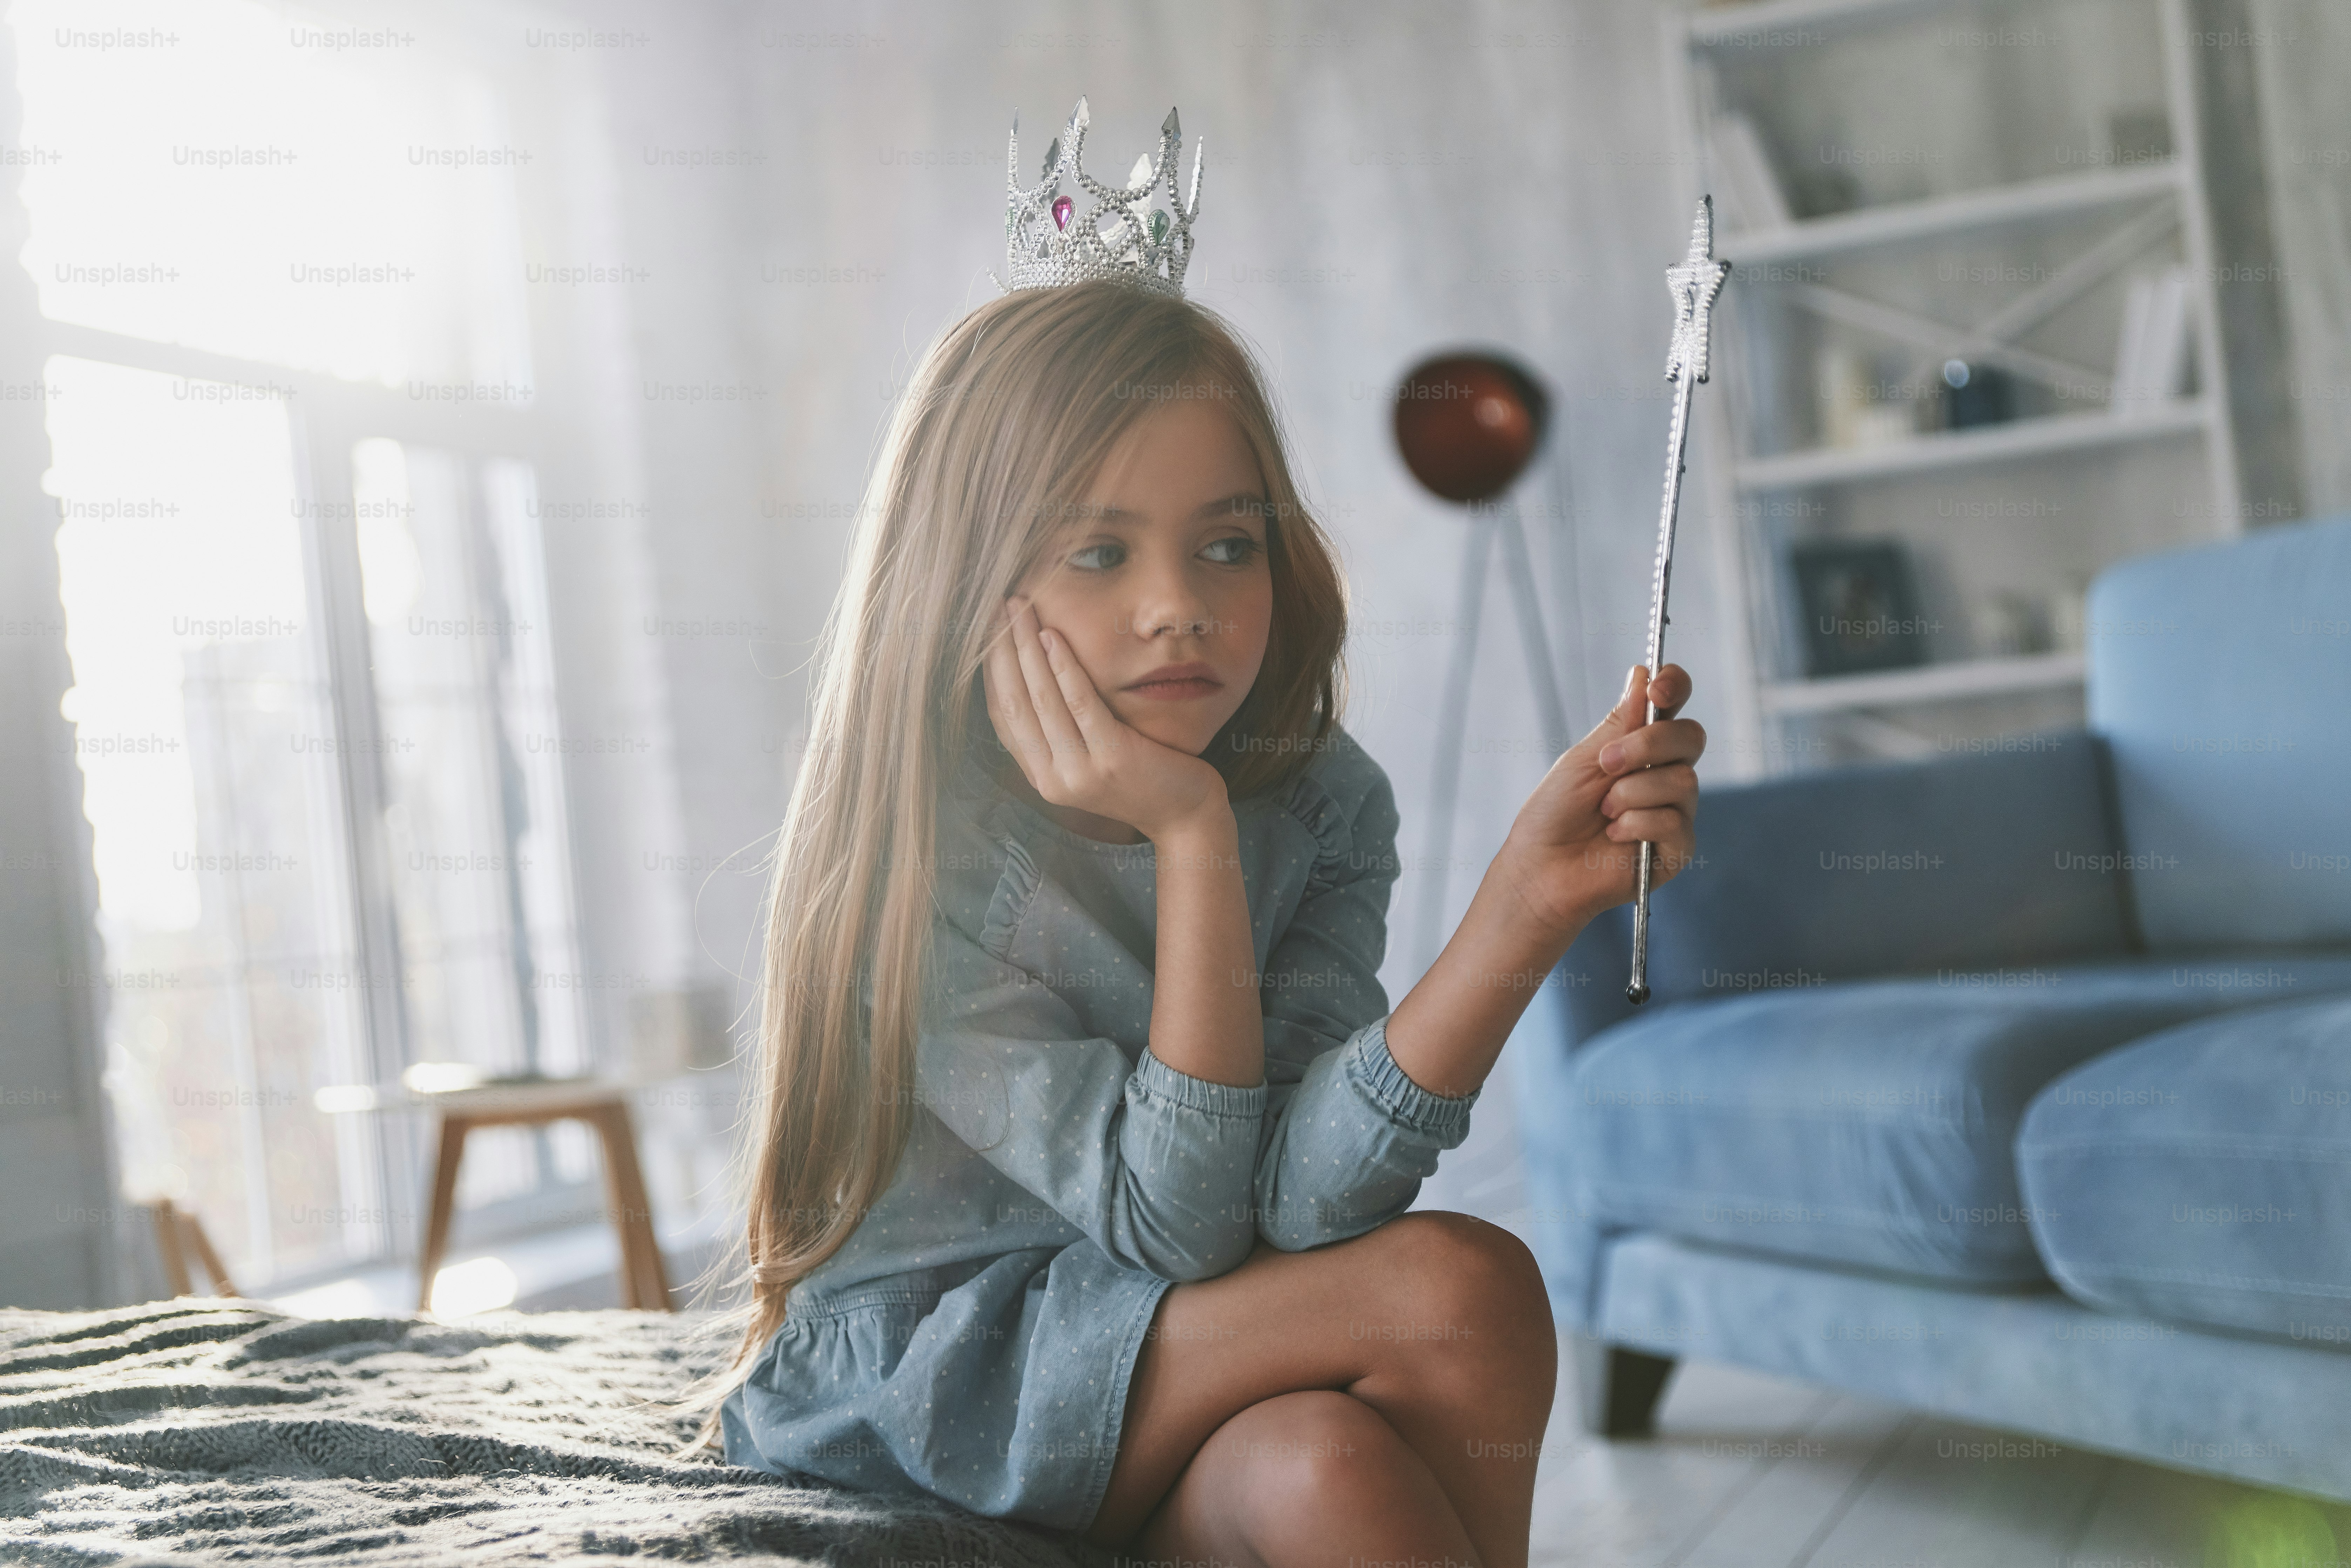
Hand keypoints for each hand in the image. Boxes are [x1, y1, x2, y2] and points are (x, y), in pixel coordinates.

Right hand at [983, 596, 1230, 842]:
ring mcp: (1081, 772)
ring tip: (1021, 610)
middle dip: (1003, 651)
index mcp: (1041, 776)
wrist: (1184, 814)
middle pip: (1016, 703)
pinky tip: (1053, 637)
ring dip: (1027, 650)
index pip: (1003, 717)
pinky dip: (1063, 668)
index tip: (988, 632)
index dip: (992, 671)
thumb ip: (1058, 733)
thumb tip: (1028, 679)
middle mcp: (1053, 778)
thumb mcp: (1088, 759)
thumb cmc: (1140, 776)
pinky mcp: (1112, 758)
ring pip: (1043, 700)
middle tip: (1000, 608)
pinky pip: (1081, 705)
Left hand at [1498, 663, 1704, 940]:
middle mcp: (1665, 774)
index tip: (1658, 688)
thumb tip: (1642, 673)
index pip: (1674, 705)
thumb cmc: (1555, 814)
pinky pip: (1673, 822)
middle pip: (1690, 737)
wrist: (1541, 869)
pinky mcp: (1677, 848)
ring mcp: (1676, 811)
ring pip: (1683, 781)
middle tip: (1606, 763)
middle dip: (1648, 745)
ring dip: (1632, 792)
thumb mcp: (1582, 759)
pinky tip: (1613, 836)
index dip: (1675, 686)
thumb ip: (1619, 723)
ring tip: (1603, 811)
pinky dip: (1635, 825)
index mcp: (1642, 746)